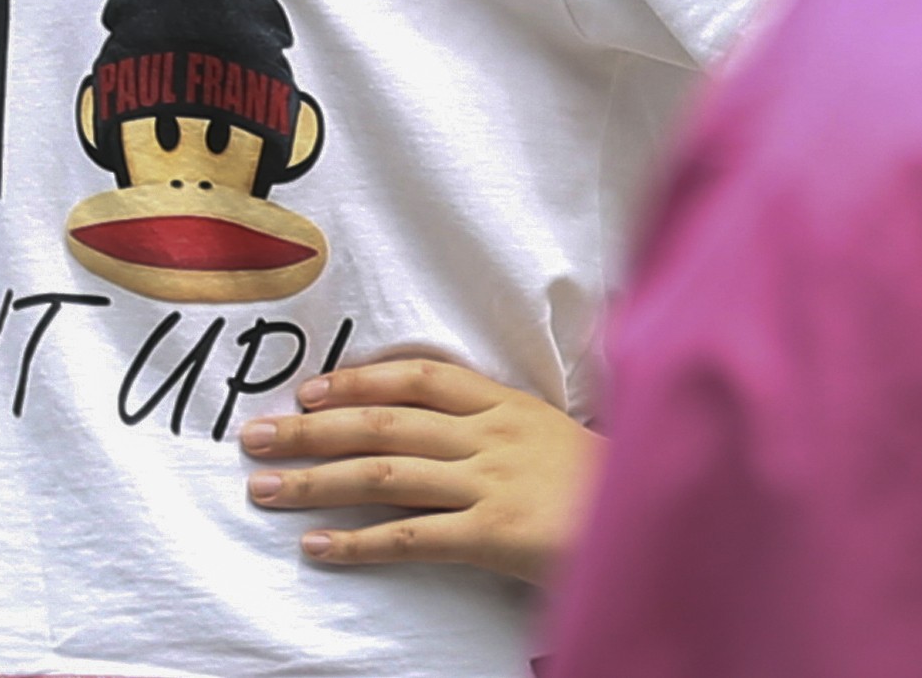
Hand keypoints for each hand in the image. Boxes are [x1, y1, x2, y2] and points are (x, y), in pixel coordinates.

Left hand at [239, 358, 600, 582]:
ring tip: (263, 488)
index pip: (419, 374)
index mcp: (509, 403)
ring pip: (383, 475)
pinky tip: (317, 547)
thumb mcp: (560, 435)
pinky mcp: (495, 535)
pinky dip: (358, 542)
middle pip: (382, 422)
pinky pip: (411, 537)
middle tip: (254, 435)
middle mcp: (492, 434)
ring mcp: (492, 483)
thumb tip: (452, 415)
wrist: (667, 527)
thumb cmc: (612, 488)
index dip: (358, 378)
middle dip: (311, 428)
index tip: (309, 388)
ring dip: (315, 481)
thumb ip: (506, 421)